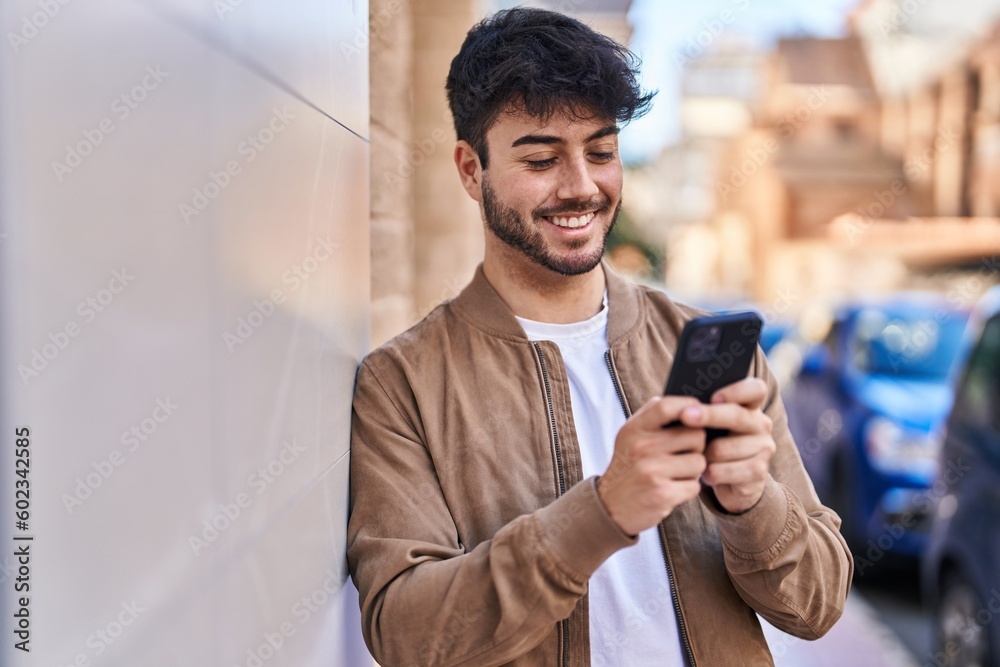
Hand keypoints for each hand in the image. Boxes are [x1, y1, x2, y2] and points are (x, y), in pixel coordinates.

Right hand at [598, 396, 706, 535]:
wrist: (610, 506)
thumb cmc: (627, 467)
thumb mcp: (630, 436)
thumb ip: (652, 417)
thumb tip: (685, 403)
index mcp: (635, 429)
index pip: (666, 406)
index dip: (689, 406)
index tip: (698, 413)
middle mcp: (642, 447)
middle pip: (695, 436)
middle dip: (696, 446)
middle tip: (683, 454)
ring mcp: (652, 471)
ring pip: (699, 462)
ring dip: (693, 470)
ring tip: (675, 473)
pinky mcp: (663, 494)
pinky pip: (695, 485)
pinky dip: (688, 488)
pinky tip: (673, 488)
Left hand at [678, 378, 775, 513]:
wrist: (731, 479)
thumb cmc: (713, 441)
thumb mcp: (710, 423)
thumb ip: (703, 410)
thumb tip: (682, 404)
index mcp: (751, 406)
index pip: (756, 389)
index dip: (737, 390)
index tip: (714, 397)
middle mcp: (761, 424)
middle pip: (737, 416)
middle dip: (709, 415)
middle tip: (685, 415)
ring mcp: (763, 448)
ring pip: (723, 448)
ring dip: (704, 454)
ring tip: (698, 456)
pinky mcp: (758, 471)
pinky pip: (724, 471)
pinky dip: (709, 473)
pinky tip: (706, 473)